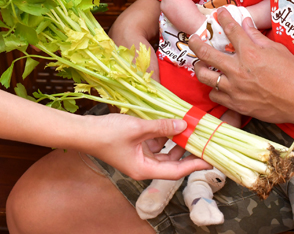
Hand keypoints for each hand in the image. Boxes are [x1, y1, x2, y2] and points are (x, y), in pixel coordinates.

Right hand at [82, 113, 210, 180]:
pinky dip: (163, 134)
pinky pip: (155, 142)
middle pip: (172, 162)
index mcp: (144, 170)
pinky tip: (170, 122)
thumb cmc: (107, 134)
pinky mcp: (135, 146)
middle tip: (203, 139)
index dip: (194, 164)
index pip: (176, 171)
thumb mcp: (138, 128)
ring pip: (165, 151)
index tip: (210, 159)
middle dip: (187, 150)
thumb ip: (162, 127)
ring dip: (176, 140)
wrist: (83, 131)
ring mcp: (139, 156)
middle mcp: (144, 166)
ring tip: (188, 127)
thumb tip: (183, 125)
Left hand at [188, 8, 293, 124]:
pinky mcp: (236, 104)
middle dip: (195, 42)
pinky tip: (217, 85)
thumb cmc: (293, 74)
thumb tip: (245, 22)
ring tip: (200, 64)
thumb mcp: (277, 50)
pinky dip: (214, 89)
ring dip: (200, 68)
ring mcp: (234, 88)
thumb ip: (257, 36)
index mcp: (249, 53)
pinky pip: (215, 95)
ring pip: (205, 76)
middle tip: (192, 38)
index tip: (219, 13)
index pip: (230, 30)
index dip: (223, 18)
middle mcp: (238, 70)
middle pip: (206, 53)